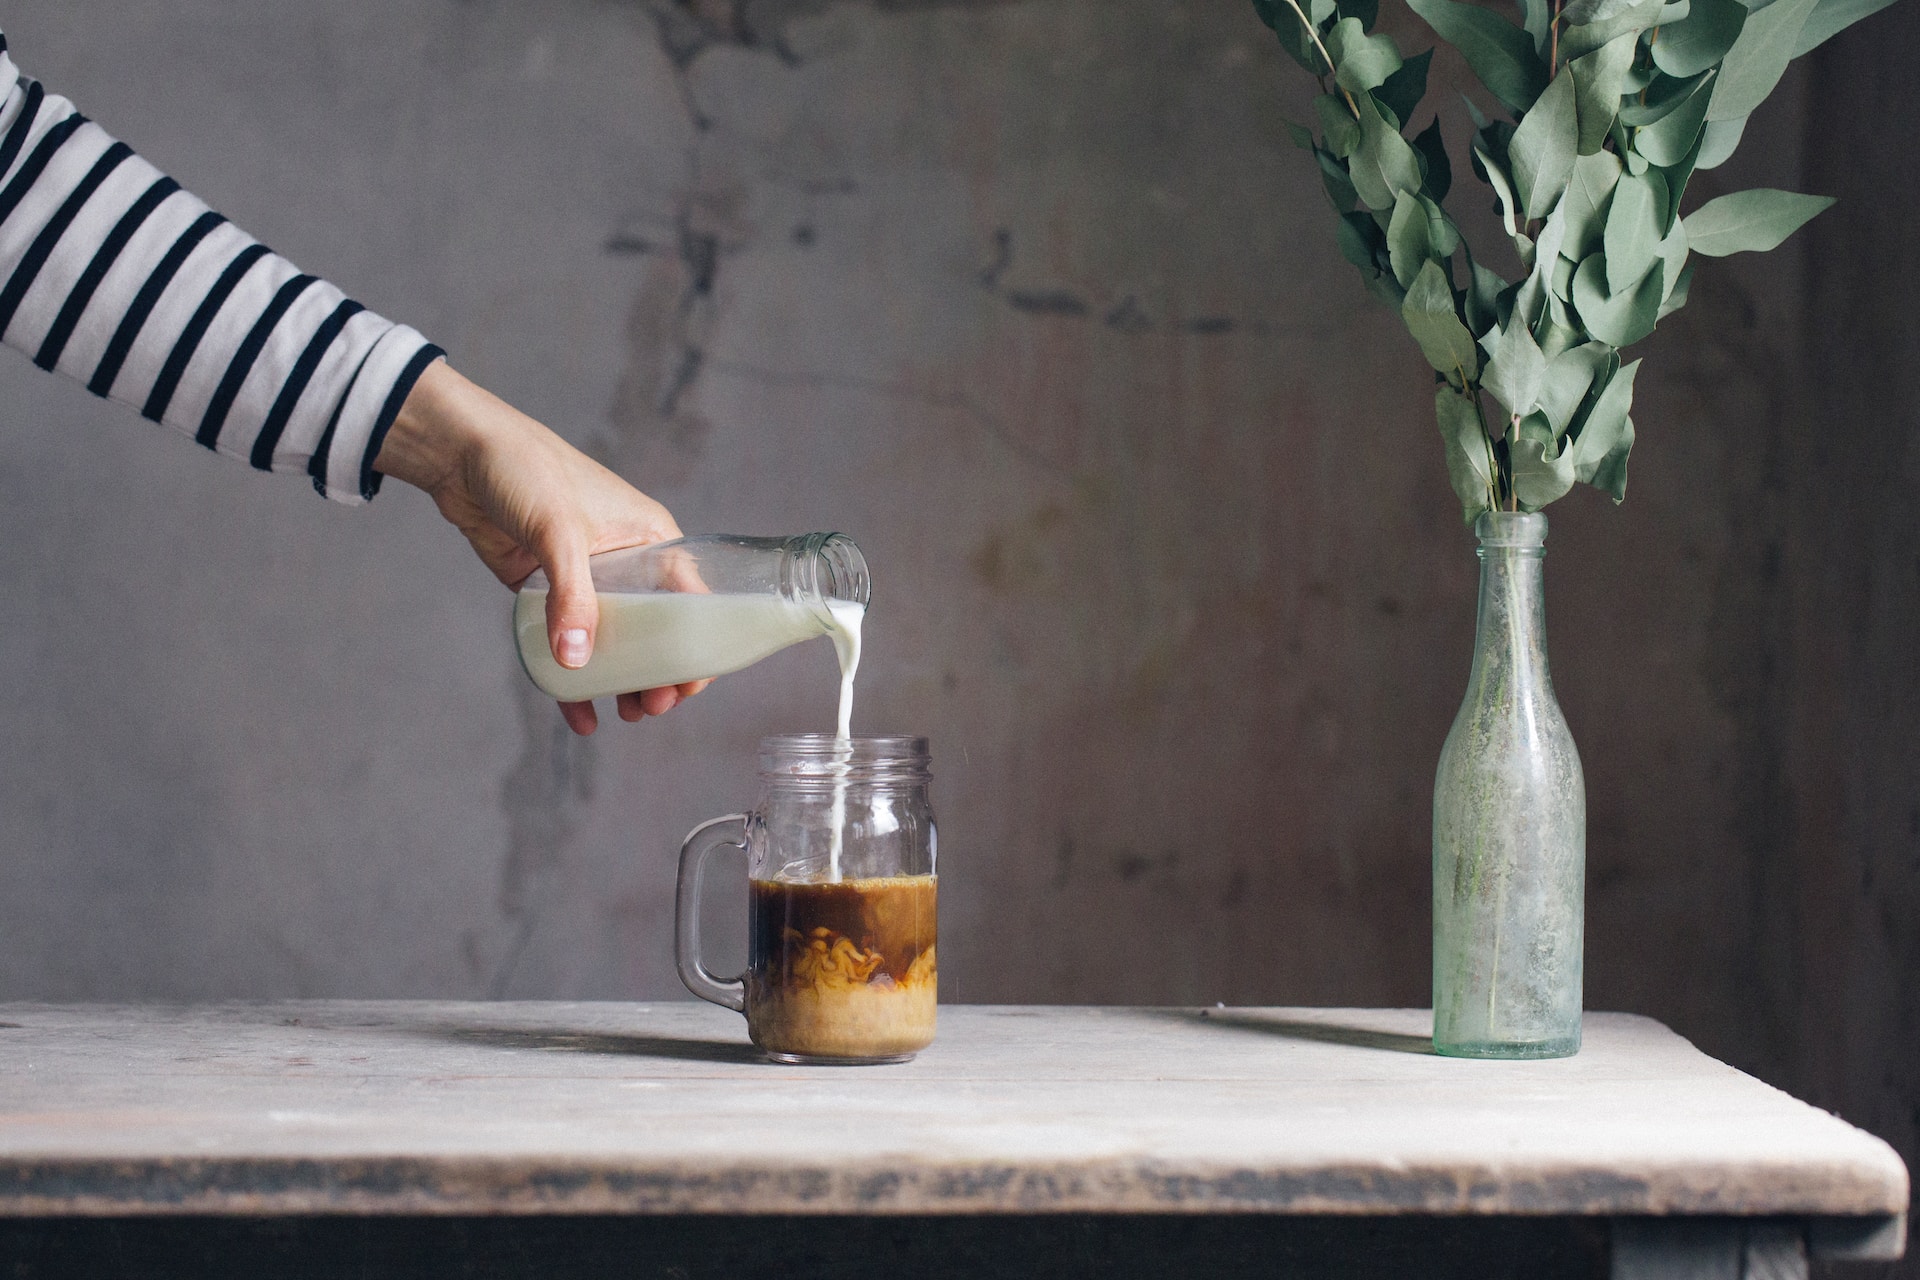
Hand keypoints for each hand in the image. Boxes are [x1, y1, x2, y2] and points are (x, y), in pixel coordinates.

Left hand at [375, 359, 709, 734]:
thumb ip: (571, 595)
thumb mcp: (558, 530)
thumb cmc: (525, 469)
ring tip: (625, 714)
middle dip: (659, 673)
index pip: (691, 600)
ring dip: (622, 681)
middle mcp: (626, 562)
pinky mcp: (546, 592)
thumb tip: (577, 661)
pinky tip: (579, 715)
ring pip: (615, 643)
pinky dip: (574, 680)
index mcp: (650, 538)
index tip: (689, 686)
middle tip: (651, 708)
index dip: (696, 646)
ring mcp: (586, 580)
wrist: (459, 452)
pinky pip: (568, 642)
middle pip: (656, 631)